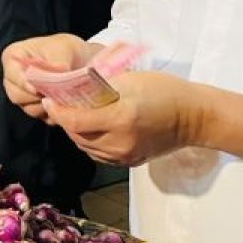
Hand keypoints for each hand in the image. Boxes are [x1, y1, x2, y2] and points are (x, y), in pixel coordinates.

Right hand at [1, 34, 97, 122]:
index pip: (12, 74)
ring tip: (64, 96)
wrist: (77, 59)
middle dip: (37, 97)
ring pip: (30, 109)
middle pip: (17, 95)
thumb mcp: (63, 49)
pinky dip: (54, 113)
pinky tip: (65, 103)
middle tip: (55, 94)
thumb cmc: (65, 49)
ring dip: (48, 106)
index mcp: (13, 57)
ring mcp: (23, 95)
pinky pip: (42, 117)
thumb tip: (58, 77)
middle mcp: (13, 78)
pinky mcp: (35, 108)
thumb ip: (57, 64)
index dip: (24, 83)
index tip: (37, 90)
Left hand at [45, 72, 201, 165]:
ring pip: (86, 147)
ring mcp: (124, 156)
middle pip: (77, 135)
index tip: (48, 98)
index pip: (74, 120)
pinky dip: (90, 141)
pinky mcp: (129, 162)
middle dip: (64, 119)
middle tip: (60, 103)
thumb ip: (101, 86)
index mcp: (120, 118)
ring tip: (75, 113)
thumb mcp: (131, 80)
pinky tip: (93, 127)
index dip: (57, 110)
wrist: (194, 117)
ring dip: (76, 131)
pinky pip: (99, 154)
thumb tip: (75, 87)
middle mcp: (119, 142)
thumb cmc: (165, 91)